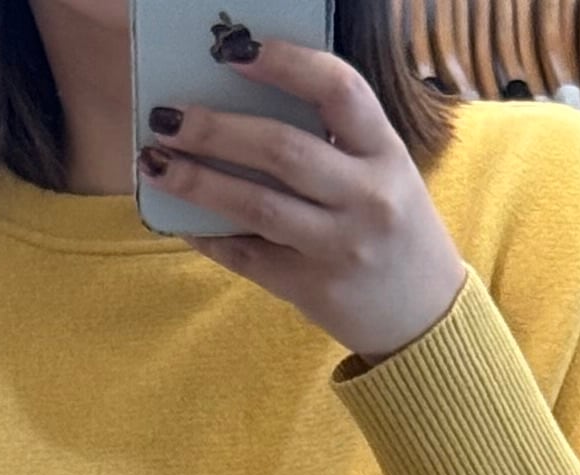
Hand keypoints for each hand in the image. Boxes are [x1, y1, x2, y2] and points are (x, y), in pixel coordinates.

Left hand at [138, 39, 467, 364]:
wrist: (425, 318)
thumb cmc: (394, 230)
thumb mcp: (385, 171)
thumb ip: (336, 139)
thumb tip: (247, 103)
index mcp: (386, 152)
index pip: (338, 90)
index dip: (285, 63)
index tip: (234, 51)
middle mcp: (367, 197)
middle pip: (283, 150)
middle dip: (216, 130)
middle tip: (167, 117)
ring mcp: (339, 247)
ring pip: (258, 206)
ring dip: (198, 182)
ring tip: (155, 162)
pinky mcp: (313, 289)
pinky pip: (249, 257)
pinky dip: (209, 236)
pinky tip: (179, 219)